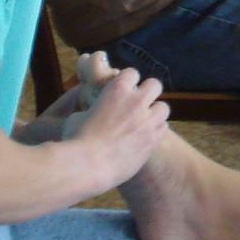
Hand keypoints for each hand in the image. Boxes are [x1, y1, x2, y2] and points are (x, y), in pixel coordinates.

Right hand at [60, 57, 169, 183]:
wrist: (88, 166)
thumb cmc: (76, 141)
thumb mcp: (78, 116)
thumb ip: (93, 109)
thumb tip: (93, 111)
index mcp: (117, 90)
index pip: (132, 73)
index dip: (128, 81)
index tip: (123, 90)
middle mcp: (136, 102)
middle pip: (154, 85)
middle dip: (148, 92)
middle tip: (139, 103)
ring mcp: (147, 121)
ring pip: (163, 107)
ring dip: (154, 112)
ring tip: (145, 121)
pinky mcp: (153, 140)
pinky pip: (164, 128)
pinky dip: (156, 130)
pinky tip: (146, 137)